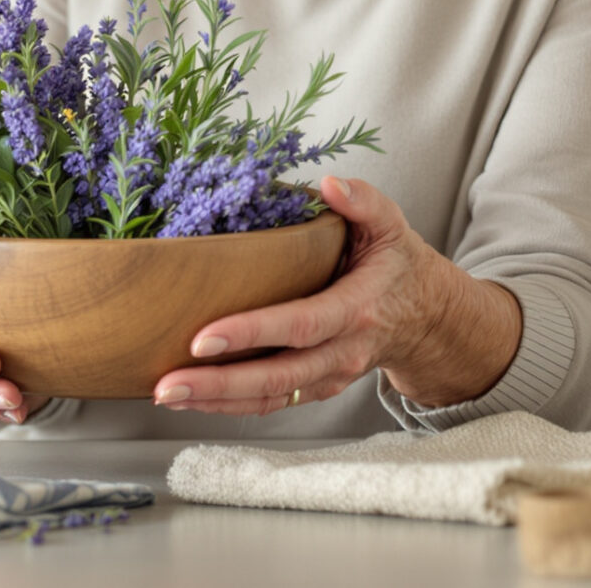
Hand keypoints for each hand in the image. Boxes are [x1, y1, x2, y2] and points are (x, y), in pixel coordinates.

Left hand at [147, 176, 519, 414]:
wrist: (426, 317)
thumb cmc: (398, 265)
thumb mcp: (391, 225)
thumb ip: (364, 201)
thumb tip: (329, 185)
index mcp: (357, 310)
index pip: (301, 326)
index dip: (253, 333)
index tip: (203, 338)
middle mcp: (342, 352)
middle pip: (278, 377)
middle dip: (219, 383)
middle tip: (167, 383)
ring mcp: (329, 376)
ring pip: (270, 399)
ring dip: (215, 401)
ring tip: (165, 393)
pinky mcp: (316, 387)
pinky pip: (272, 403)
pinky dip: (229, 406)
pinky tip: (191, 399)